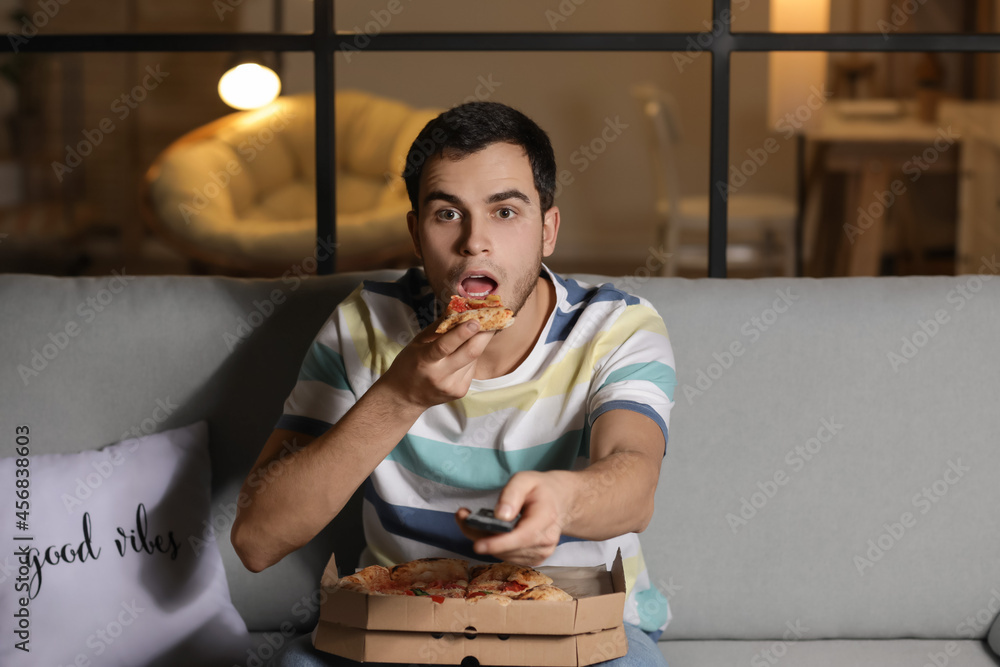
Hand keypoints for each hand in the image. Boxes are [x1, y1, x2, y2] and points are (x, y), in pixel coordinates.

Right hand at [379, 317, 495, 410]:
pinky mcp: (460, 392)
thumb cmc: (410, 364)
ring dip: (477, 345)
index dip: (462, 333)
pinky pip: (471, 369)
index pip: (445, 346)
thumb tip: (460, 309)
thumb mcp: (418, 343)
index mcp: (425, 360)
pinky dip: (471, 358)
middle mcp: (440, 375)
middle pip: (469, 353)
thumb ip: (439, 328)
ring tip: (477, 334)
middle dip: (484, 335)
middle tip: (494, 320)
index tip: (475, 320)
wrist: (405, 397)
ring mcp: (452, 386)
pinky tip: (463, 355)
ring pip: (473, 360)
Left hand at [455, 470, 572, 565]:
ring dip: (484, 540)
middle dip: (481, 535)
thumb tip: (500, 516)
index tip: (477, 544)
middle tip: (462, 516)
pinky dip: (493, 545)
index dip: (499, 543)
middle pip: (508, 548)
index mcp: (546, 518)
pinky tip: (487, 531)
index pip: (523, 537)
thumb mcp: (525, 479)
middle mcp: (546, 541)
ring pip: (504, 554)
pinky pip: (507, 556)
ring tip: (470, 520)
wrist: (559, 503)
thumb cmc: (540, 489)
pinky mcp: (533, 559)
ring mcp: (541, 553)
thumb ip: (511, 494)